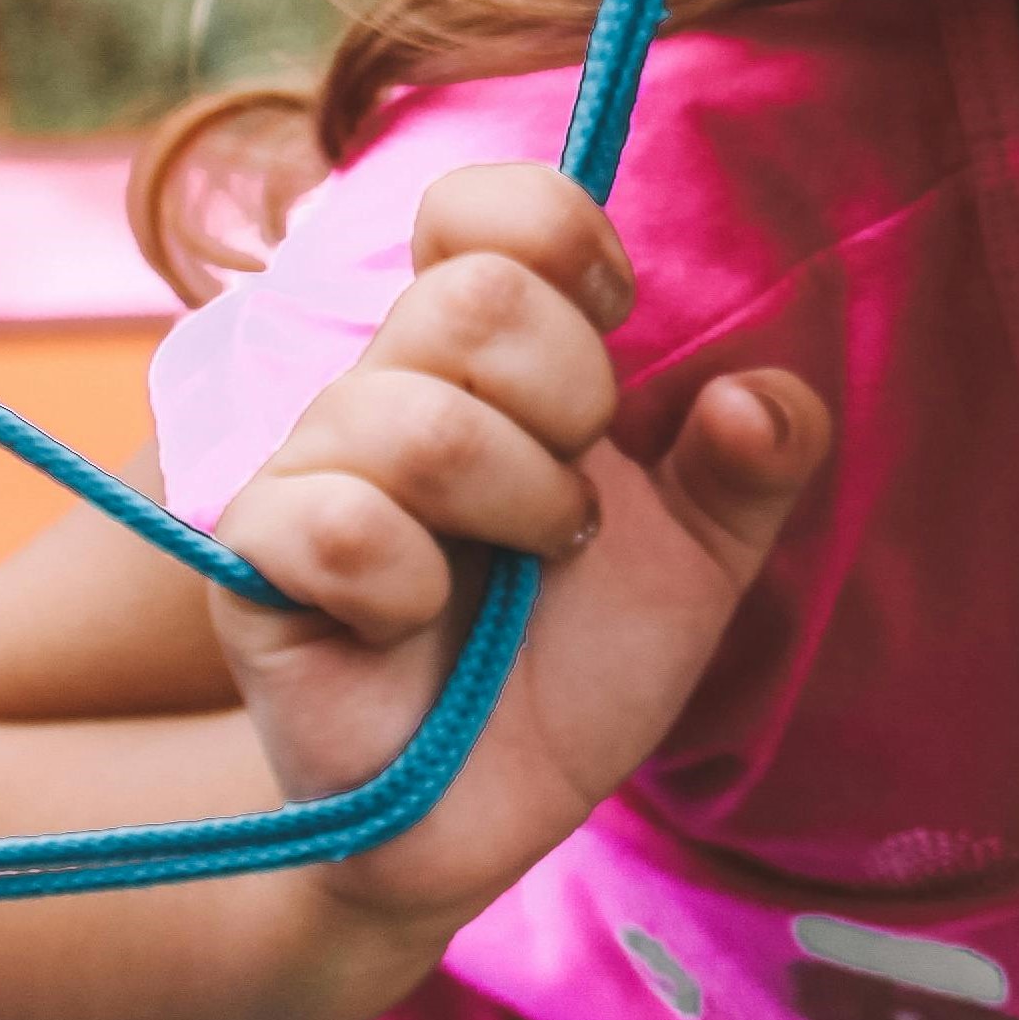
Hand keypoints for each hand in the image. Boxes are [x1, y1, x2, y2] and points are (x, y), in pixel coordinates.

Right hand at [206, 161, 828, 943]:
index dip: (561, 233)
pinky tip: (420, 618)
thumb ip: (757, 462)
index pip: (478, 206)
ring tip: (533, 562)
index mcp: (481, 353)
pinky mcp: (258, 570)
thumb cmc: (581, 661)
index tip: (618, 316)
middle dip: (572, 396)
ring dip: (518, 501)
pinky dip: (411, 579)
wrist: (494, 813)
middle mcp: (385, 385)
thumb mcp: (705, 558)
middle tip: (580, 497)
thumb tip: (760, 394)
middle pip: (472, 295)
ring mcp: (311, 471)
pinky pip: (332, 520)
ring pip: (415, 415)